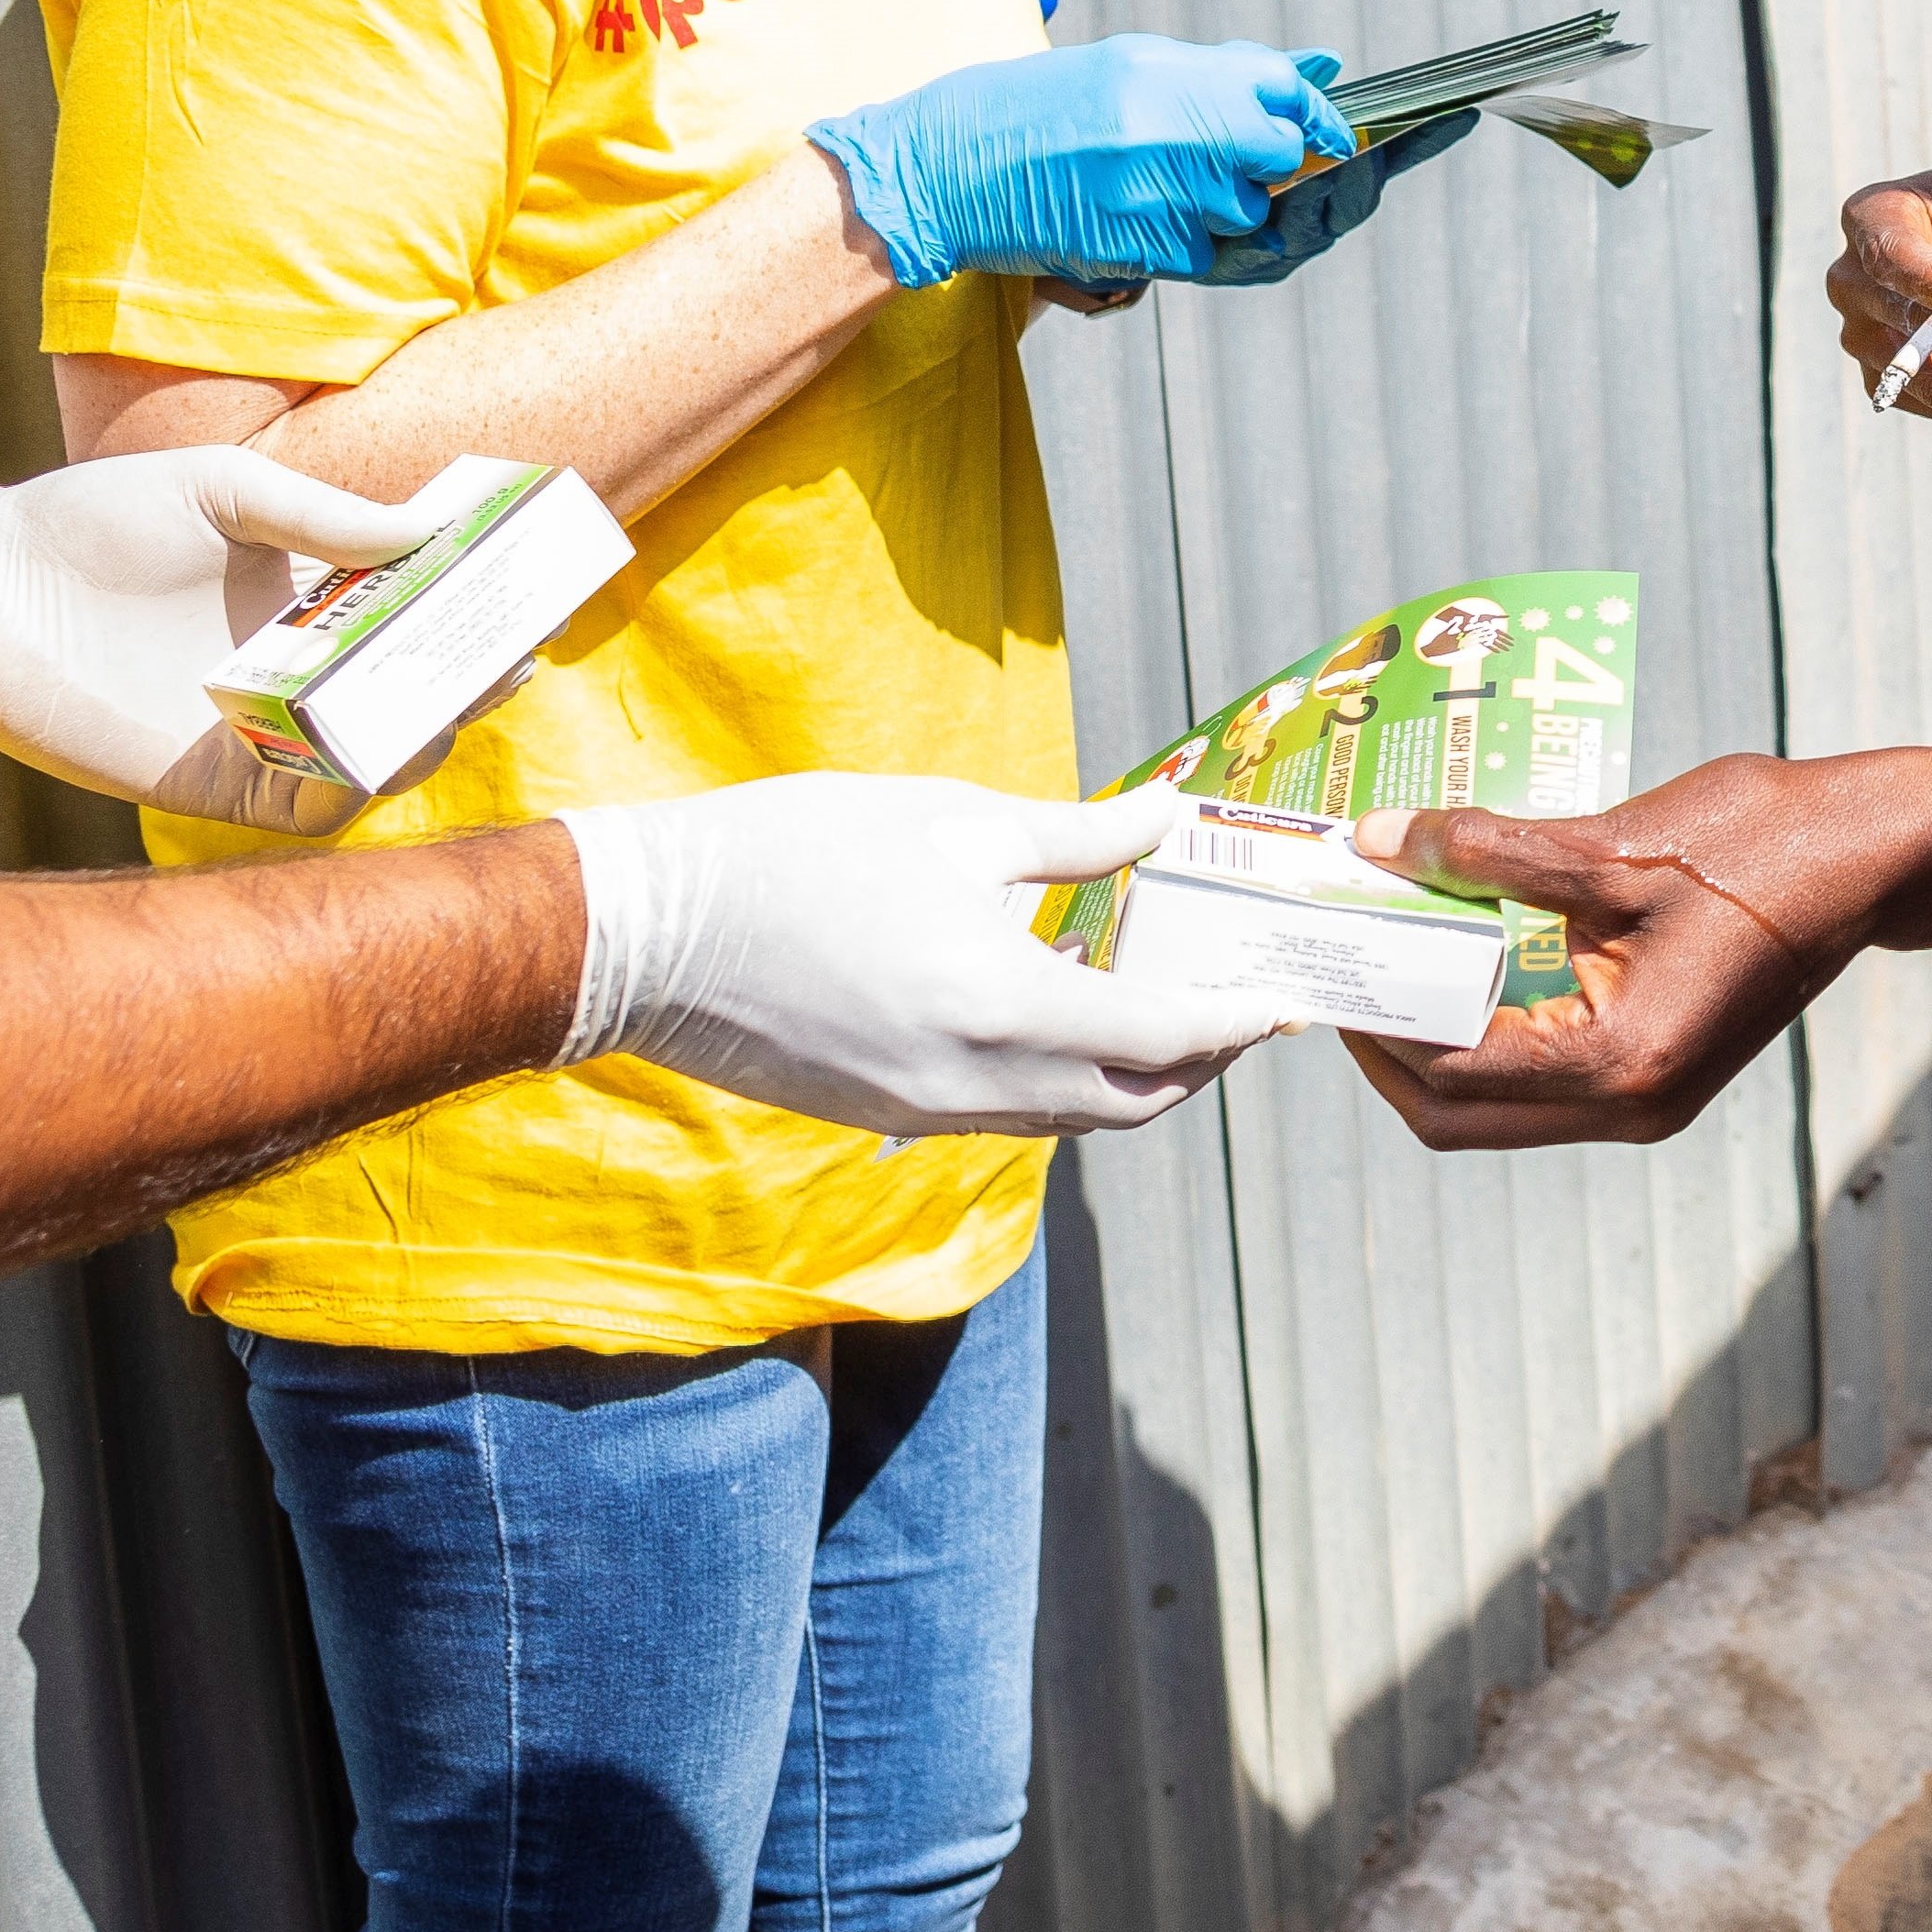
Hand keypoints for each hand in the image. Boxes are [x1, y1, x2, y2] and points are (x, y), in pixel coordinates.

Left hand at [0, 448, 499, 832]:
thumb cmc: (87, 521)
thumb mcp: (220, 490)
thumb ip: (321, 514)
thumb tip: (427, 527)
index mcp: (306, 602)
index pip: (417, 615)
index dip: (479, 608)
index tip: (532, 586)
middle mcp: (296, 673)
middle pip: (416, 690)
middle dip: (477, 675)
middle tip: (516, 649)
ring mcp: (262, 732)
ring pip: (380, 756)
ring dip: (429, 734)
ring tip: (459, 698)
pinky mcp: (215, 782)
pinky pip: (310, 807)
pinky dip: (352, 787)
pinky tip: (375, 750)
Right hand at [559, 776, 1281, 1134]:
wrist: (647, 936)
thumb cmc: (794, 855)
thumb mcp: (951, 821)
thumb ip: (1078, 836)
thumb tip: (1167, 813)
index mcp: (1005, 1005)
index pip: (1165, 1035)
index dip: (1236, 1020)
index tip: (1284, 1000)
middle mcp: (977, 1082)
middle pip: (1134, 1101)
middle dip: (1203, 1063)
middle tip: (1241, 1010)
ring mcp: (928, 1113)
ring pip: (1072, 1118)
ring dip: (1135, 1077)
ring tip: (1171, 1012)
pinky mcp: (886, 1117)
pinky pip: (1009, 1116)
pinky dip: (1062, 1081)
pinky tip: (1069, 1019)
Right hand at [808, 35, 1349, 288]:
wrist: (946, 166)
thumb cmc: (1040, 110)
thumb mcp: (1130, 66)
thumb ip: (1224, 70)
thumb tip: (1323, 65)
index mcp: (1168, 71)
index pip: (1284, 90)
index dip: (1318, 116)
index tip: (1335, 134)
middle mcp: (1170, 126)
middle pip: (1279, 156)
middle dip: (1274, 167)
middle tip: (1231, 166)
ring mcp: (1157, 190)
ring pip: (1245, 212)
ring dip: (1221, 209)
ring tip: (1155, 186)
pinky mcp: (1140, 246)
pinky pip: (1202, 255)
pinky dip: (1182, 245)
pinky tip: (1132, 218)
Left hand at [1170, 54, 1486, 289]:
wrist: (1116, 191)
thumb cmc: (1180, 140)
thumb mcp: (1228, 95)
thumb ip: (1281, 84)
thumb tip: (1332, 61)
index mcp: (1322, 164)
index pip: (1385, 149)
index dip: (1424, 137)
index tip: (1462, 114)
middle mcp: (1313, 206)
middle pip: (1362, 192)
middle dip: (1360, 169)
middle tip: (1354, 149)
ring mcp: (1285, 239)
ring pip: (1324, 222)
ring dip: (1318, 196)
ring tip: (1302, 175)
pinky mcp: (1249, 265)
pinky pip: (1279, 251)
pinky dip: (1279, 228)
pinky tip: (1269, 209)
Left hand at [1328, 749, 1931, 1149]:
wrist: (1872, 859)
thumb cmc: (1759, 843)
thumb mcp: (1614, 842)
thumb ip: (1489, 850)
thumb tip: (1381, 840)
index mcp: (1618, 1059)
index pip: (1451, 1067)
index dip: (1375, 1018)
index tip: (1330, 956)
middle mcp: (1630, 1105)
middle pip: (1462, 1117)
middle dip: (1389, 1053)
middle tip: (1346, 974)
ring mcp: (1648, 1102)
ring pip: (1500, 1109)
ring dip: (1438, 1048)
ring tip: (1395, 966)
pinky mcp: (1659, 1077)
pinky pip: (1546, 1082)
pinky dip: (1493, 1037)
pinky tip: (1469, 966)